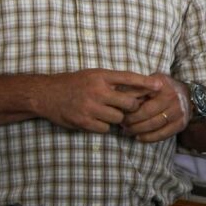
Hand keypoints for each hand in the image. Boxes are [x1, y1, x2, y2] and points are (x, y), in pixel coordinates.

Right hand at [39, 69, 160, 132]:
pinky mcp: (84, 121)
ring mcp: (90, 107)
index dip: (146, 82)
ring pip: (118, 119)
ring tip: (104, 113)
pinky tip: (93, 119)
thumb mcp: (91, 76)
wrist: (45, 94)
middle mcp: (96, 90)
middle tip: (125, 108)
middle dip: (131, 108)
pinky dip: (102, 126)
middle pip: (129, 103)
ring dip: (115, 119)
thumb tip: (137, 90)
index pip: (128, 78)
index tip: (160, 86)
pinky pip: (105, 129)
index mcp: (99, 76)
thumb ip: (111, 82)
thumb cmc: (71, 84)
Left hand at [121, 74, 189, 142]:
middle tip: (122, 124)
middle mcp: (171, 98)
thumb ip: (137, 87)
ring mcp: (178, 112)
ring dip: (139, 130)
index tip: (119, 112)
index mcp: (161, 86)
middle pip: (147, 113)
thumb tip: (119, 97)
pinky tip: (139, 138)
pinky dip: (150, 138)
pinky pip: (163, 134)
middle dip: (132, 121)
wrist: (188, 94)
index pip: (142, 98)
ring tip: (128, 131)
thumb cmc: (163, 86)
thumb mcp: (150, 80)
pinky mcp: (181, 124)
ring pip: (154, 125)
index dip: (129, 108)